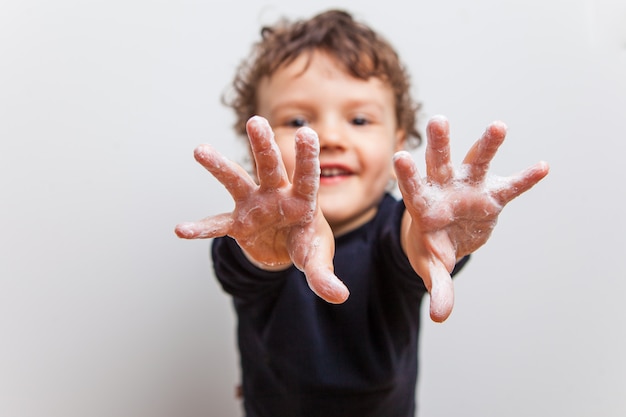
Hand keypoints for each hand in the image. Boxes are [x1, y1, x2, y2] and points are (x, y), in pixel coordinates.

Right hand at [175, 116, 348, 303]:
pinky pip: (217, 225)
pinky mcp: (238, 223)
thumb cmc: (306, 244)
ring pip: (236, 181)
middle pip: (270, 167)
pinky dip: (201, 229)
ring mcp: (254, 206)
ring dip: (220, 167)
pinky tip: (182, 229)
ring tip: (200, 150)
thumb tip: (339, 297)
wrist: (284, 250)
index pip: (307, 176)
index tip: (307, 133)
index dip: (307, 157)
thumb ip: (325, 276)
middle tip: (256, 121)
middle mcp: (276, 194)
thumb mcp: (316, 260)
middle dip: (264, 145)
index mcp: (302, 199)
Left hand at [393, 116, 548, 321]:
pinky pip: (510, 186)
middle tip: (439, 120)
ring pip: (475, 162)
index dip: (407, 174)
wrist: (444, 238)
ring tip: (498, 127)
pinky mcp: (492, 196)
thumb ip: (436, 286)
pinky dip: (525, 179)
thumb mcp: (431, 266)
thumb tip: (441, 316)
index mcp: (423, 206)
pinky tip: (542, 167)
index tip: (400, 156)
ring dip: (486, 145)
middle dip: (439, 143)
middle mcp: (444, 189)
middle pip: (439, 163)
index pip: (412, 188)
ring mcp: (469, 189)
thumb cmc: (430, 247)